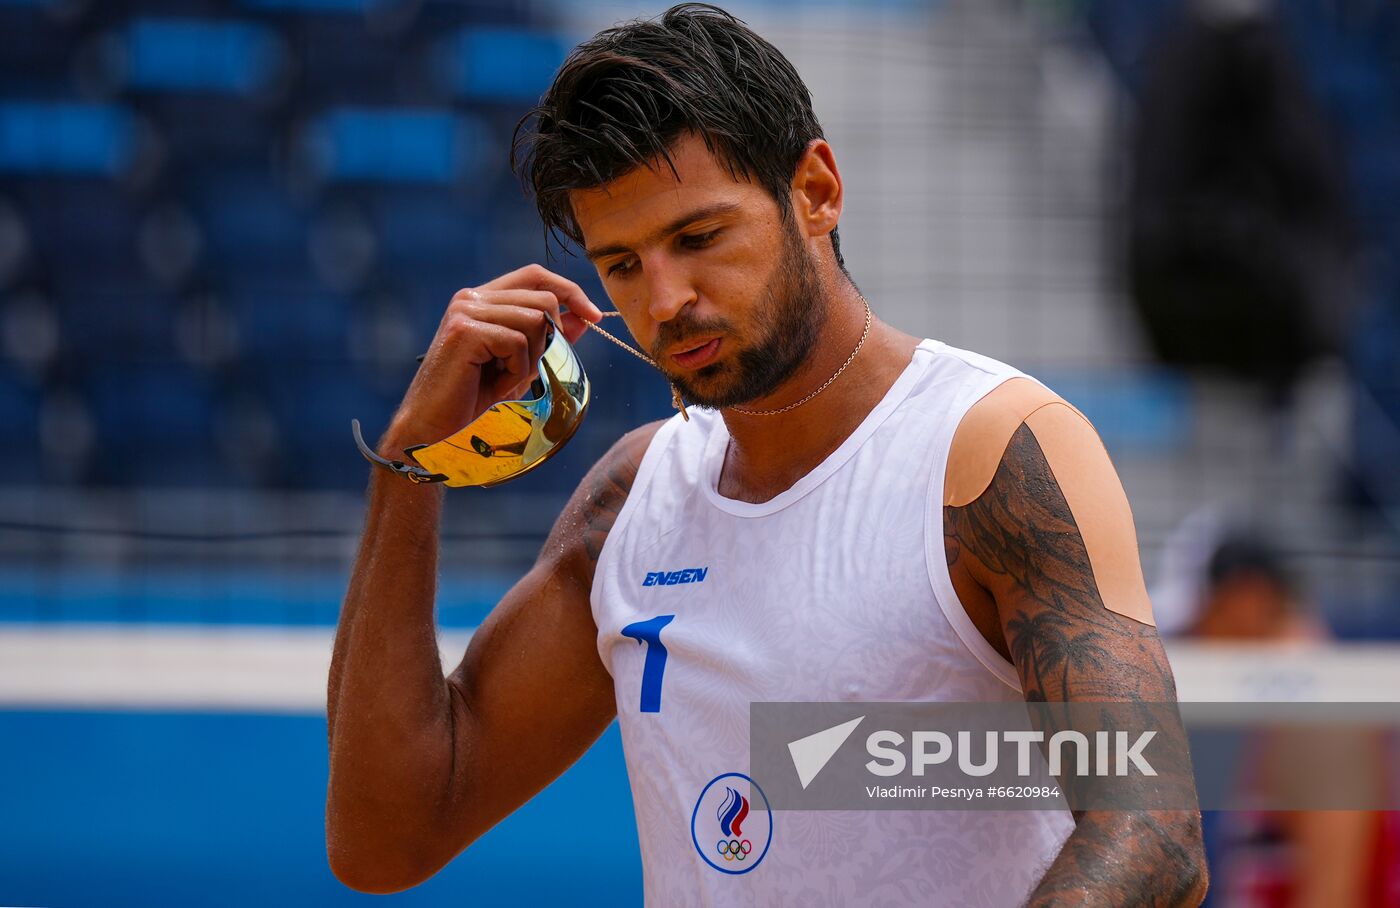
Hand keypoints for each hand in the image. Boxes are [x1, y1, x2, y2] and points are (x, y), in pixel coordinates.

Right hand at [381, 264, 601, 451]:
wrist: (434, 429)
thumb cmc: (474, 400)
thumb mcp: (522, 364)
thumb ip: (550, 337)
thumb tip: (585, 315)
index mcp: (482, 298)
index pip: (535, 275)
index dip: (569, 290)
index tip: (594, 315)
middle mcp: (471, 296)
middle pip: (543, 300)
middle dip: (549, 340)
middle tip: (523, 372)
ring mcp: (466, 310)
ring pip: (535, 321)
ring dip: (530, 359)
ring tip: (503, 379)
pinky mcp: (465, 331)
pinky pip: (518, 342)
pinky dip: (516, 369)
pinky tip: (493, 383)